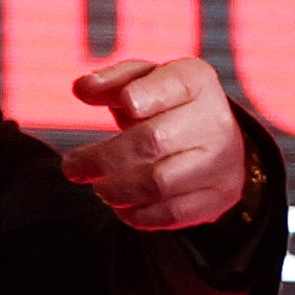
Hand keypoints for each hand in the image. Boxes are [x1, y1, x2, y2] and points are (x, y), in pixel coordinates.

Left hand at [63, 55, 248, 231]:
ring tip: (99, 188)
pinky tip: (122, 205)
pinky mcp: (217, 197)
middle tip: (73, 167)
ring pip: (160, 183)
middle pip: (154, 140)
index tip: (125, 104)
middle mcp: (214, 120)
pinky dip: (138, 214)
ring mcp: (221, 162)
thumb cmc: (169, 105)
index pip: (173, 84)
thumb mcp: (144, 81)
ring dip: (116, 189)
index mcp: (195, 81)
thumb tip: (82, 89)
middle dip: (104, 158)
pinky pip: (171, 214)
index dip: (147, 94)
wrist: (219, 140)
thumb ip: (113, 81)